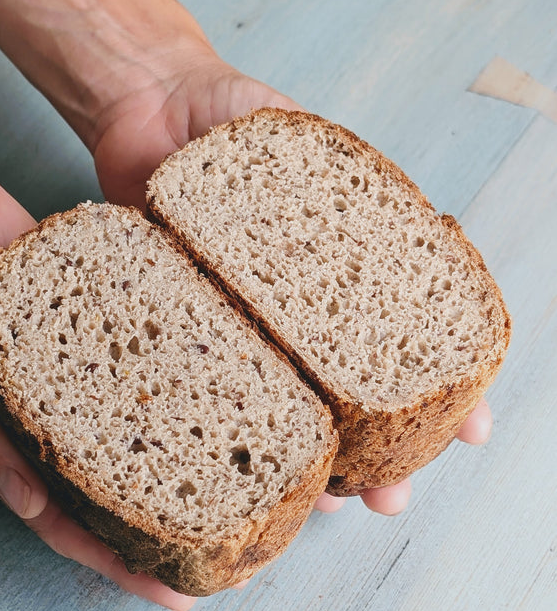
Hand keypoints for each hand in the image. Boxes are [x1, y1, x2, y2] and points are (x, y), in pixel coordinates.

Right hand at [0, 123, 194, 610]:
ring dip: (184, 448)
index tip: (180, 596)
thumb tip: (27, 503)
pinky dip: (172, 370)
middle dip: (171, 517)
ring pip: (132, 419)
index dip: (121, 564)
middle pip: (114, 479)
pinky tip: (224, 373)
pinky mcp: (83, 315)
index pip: (67, 519)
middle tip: (239, 541)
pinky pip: (134, 351)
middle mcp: (38, 410)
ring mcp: (64, 366)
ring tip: (251, 468)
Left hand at [90, 51, 493, 515]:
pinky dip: (237, 434)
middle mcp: (296, 304)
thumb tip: (407, 211)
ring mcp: (245, 321)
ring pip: (289, 405)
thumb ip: (331, 173)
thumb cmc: (222, 111)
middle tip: (390, 497)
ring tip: (328, 504)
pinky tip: (247, 472)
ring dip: (313, 462)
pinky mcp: (190, 327)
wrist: (141, 106)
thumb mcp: (289, 130)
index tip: (469, 430)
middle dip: (380, 450)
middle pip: (349, 389)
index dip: (444, 385)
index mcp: (339, 264)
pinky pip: (218, 388)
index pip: (405, 331)